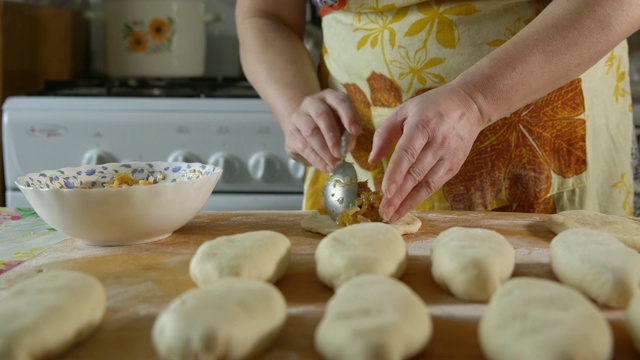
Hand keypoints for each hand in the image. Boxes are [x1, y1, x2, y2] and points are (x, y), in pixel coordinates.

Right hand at [284, 89, 361, 172]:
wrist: (304, 127)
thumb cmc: (331, 125)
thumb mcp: (343, 125)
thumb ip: (348, 133)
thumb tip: (347, 146)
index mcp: (329, 97)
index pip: (340, 101)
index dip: (349, 115)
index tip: (356, 132)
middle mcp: (312, 103)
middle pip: (322, 115)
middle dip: (333, 136)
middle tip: (340, 154)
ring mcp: (299, 116)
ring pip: (311, 132)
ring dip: (324, 151)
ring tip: (334, 164)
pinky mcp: (291, 133)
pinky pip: (304, 146)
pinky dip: (316, 159)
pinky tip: (325, 167)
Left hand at [369, 83, 485, 221]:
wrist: (470, 105)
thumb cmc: (431, 107)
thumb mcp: (405, 111)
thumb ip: (385, 134)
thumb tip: (372, 161)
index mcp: (423, 125)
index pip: (408, 152)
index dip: (396, 173)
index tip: (385, 191)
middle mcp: (438, 142)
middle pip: (416, 173)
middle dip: (398, 196)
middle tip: (383, 213)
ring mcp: (449, 155)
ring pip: (426, 184)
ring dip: (408, 202)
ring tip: (392, 216)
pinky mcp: (455, 165)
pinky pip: (435, 185)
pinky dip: (420, 198)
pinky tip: (407, 207)